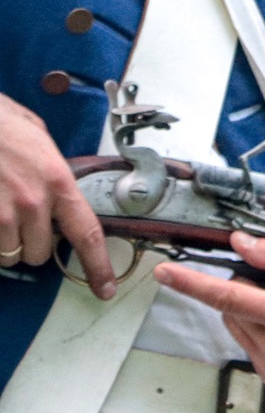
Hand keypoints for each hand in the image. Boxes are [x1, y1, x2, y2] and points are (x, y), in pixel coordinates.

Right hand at [0, 91, 115, 297]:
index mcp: (59, 182)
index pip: (87, 233)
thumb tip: (62, 191)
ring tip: (2, 214)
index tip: (106, 289)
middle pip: (41, 253)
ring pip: (11, 255)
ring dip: (8, 244)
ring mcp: (2, 212)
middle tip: (25, 221)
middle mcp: (34, 202)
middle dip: (34, 244)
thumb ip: (55, 174)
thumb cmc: (2, 124)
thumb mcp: (41, 141)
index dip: (98, 266)